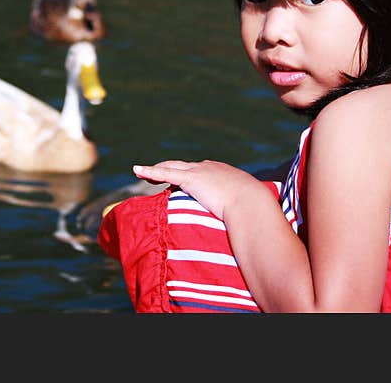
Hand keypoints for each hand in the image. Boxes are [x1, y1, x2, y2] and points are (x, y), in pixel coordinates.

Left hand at [133, 159, 254, 219]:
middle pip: (181, 166)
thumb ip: (239, 210)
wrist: (252, 203)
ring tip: (140, 173)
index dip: (187, 175)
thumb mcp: (246, 206)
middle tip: (155, 174)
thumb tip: (243, 224)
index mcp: (221, 172)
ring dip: (155, 170)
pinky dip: (150, 171)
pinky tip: (137, 171)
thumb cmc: (253, 209)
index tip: (181, 181)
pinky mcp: (191, 179)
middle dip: (168, 169)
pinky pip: (165, 173)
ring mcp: (199, 171)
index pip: (199, 171)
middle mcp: (208, 167)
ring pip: (170, 167)